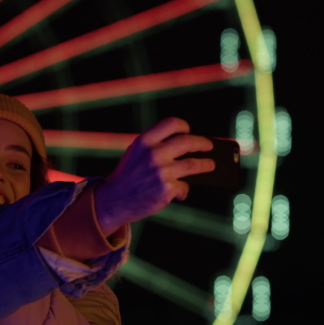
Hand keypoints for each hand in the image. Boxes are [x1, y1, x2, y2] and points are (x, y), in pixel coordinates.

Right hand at [94, 117, 214, 232]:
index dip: (183, 126)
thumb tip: (184, 145)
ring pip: (194, 164)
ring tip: (210, 165)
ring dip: (206, 165)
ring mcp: (162, 172)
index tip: (189, 131)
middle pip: (188, 141)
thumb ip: (154, 146)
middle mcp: (154, 154)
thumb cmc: (127, 177)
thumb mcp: (135, 154)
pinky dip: (183, 190)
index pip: (171, 124)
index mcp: (145, 142)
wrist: (113, 200)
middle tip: (208, 146)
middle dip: (202, 143)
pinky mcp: (167, 189)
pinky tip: (180, 193)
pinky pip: (184, 187)